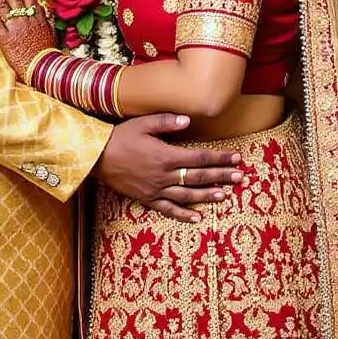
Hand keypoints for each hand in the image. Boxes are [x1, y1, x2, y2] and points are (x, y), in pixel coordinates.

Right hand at [95, 113, 241, 222]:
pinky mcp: (146, 198)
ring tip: (225, 196)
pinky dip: (183, 214)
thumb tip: (188, 121)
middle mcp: (164, 175)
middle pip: (198, 177)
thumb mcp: (143, 123)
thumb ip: (167, 122)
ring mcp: (156, 189)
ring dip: (207, 195)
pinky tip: (197, 217)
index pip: (199, 158)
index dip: (219, 158)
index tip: (236, 158)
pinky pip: (168, 209)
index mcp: (166, 155)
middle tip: (240, 178)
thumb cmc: (120, 137)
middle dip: (221, 177)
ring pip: (187, 195)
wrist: (97, 157)